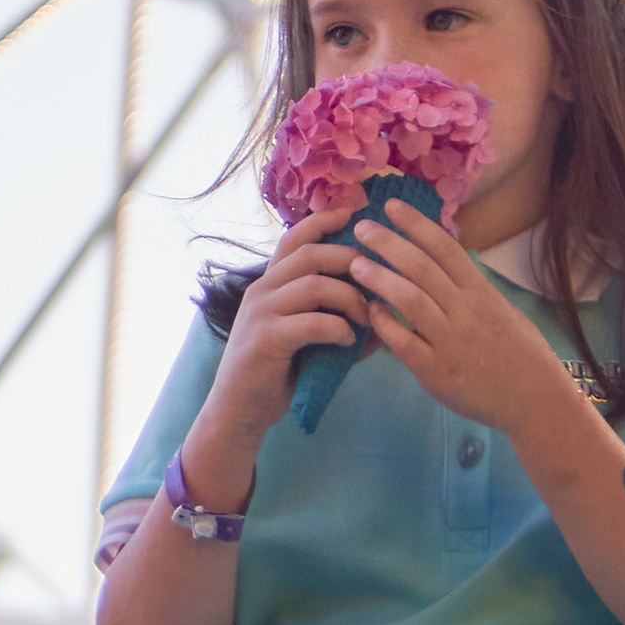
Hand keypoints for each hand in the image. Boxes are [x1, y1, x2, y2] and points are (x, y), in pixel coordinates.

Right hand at [189, 203, 369, 489]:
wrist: (240, 410)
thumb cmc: (276, 372)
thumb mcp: (307, 340)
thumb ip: (337, 320)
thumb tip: (383, 314)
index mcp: (270, 284)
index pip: (294, 238)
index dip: (322, 221)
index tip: (351, 214)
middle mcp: (262, 290)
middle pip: (311, 254)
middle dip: (350, 261)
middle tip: (377, 279)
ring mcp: (260, 313)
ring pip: (314, 284)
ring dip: (350, 298)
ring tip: (367, 317)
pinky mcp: (265, 339)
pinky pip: (311, 322)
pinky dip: (338, 328)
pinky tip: (349, 341)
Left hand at [344, 202, 575, 439]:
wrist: (533, 398)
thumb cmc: (516, 351)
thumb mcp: (499, 309)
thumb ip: (469, 287)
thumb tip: (442, 260)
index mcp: (480, 291)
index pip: (445, 247)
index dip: (416, 224)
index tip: (391, 206)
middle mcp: (465, 310)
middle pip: (421, 267)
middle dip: (389, 243)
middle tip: (362, 229)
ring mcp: (450, 340)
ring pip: (410, 300)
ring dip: (380, 278)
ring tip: (355, 265)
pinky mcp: (436, 371)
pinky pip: (404, 342)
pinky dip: (384, 324)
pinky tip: (370, 311)